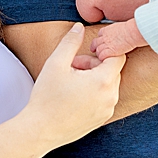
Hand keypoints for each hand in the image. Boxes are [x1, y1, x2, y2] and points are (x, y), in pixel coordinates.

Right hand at [19, 24, 123, 148]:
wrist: (39, 131)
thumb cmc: (46, 97)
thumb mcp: (56, 64)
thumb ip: (70, 42)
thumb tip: (79, 27)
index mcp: (104, 81)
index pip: (117, 56)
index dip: (101, 51)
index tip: (83, 55)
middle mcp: (111, 97)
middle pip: (112, 70)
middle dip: (94, 65)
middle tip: (72, 67)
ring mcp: (108, 110)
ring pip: (108, 85)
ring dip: (94, 79)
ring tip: (71, 82)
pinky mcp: (103, 119)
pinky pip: (105, 99)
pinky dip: (94, 93)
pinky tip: (74, 96)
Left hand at [92, 19, 144, 61]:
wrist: (132, 32)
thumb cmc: (130, 29)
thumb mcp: (120, 27)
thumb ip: (116, 30)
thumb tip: (119, 32)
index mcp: (106, 30)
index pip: (99, 35)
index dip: (100, 39)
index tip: (102, 41)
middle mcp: (104, 37)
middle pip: (95, 43)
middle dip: (94, 47)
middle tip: (94, 50)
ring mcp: (106, 45)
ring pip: (98, 50)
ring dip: (99, 54)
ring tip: (102, 56)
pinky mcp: (110, 51)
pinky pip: (102, 56)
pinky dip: (102, 58)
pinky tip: (106, 58)